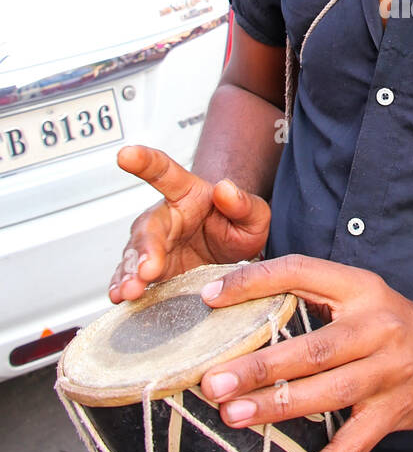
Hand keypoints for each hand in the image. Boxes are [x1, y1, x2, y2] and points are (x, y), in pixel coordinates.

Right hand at [108, 144, 270, 303]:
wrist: (230, 252)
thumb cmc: (237, 225)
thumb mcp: (254, 214)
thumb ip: (243, 203)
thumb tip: (225, 188)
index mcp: (186, 193)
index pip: (163, 171)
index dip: (144, 161)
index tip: (125, 154)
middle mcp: (163, 218)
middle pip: (146, 229)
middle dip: (144, 251)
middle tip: (148, 270)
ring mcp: (153, 246)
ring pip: (133, 257)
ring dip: (129, 274)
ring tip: (129, 290)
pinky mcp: (150, 272)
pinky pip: (131, 278)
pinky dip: (123, 287)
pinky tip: (118, 297)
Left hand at [198, 255, 412, 451]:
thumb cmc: (386, 321)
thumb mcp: (356, 293)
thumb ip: (307, 293)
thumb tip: (230, 298)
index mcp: (360, 287)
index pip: (301, 273)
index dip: (254, 283)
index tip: (210, 299)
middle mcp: (377, 327)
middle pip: (313, 348)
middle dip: (259, 367)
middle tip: (213, 382)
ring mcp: (388, 373)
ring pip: (327, 394)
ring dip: (277, 408)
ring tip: (232, 417)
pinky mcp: (392, 415)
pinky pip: (349, 449)